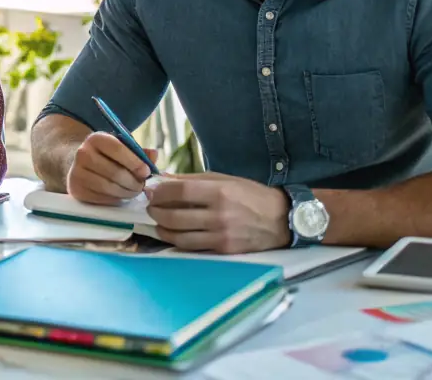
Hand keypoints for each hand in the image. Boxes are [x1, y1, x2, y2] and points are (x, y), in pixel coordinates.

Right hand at [65, 132, 158, 204]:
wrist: (80, 164)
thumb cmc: (107, 155)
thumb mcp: (121, 148)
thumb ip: (139, 152)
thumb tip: (154, 154)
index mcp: (96, 138)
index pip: (118, 149)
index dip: (135, 162)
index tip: (147, 172)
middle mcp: (83, 153)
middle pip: (115, 172)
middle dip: (134, 182)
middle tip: (142, 186)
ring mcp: (77, 172)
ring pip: (109, 187)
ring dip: (126, 193)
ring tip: (134, 192)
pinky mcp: (76, 189)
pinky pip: (101, 198)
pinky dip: (115, 199)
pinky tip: (120, 195)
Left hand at [145, 173, 290, 253]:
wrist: (281, 220)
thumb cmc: (252, 195)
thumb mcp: (224, 179)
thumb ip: (192, 180)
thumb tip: (164, 179)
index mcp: (219, 192)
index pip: (179, 192)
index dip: (160, 192)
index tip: (151, 191)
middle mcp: (219, 215)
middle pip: (174, 216)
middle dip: (155, 212)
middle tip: (150, 207)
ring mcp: (221, 236)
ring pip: (180, 237)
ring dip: (162, 229)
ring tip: (158, 223)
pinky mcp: (224, 251)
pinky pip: (193, 248)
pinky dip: (178, 242)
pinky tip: (173, 235)